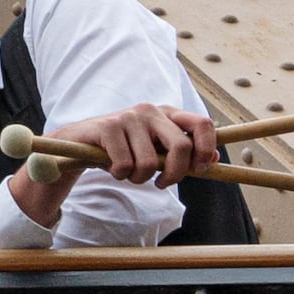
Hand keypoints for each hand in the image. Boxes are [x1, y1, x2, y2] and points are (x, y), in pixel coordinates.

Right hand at [9, 102, 215, 229]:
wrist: (78, 143)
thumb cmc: (122, 149)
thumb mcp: (155, 151)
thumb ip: (183, 154)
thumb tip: (215, 161)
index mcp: (167, 114)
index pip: (202, 124)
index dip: (207, 148)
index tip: (200, 169)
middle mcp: (150, 110)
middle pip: (181, 145)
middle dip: (174, 174)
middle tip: (161, 183)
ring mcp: (129, 117)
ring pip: (149, 163)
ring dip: (138, 178)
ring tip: (127, 172)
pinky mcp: (108, 127)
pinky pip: (125, 164)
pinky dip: (120, 174)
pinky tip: (112, 166)